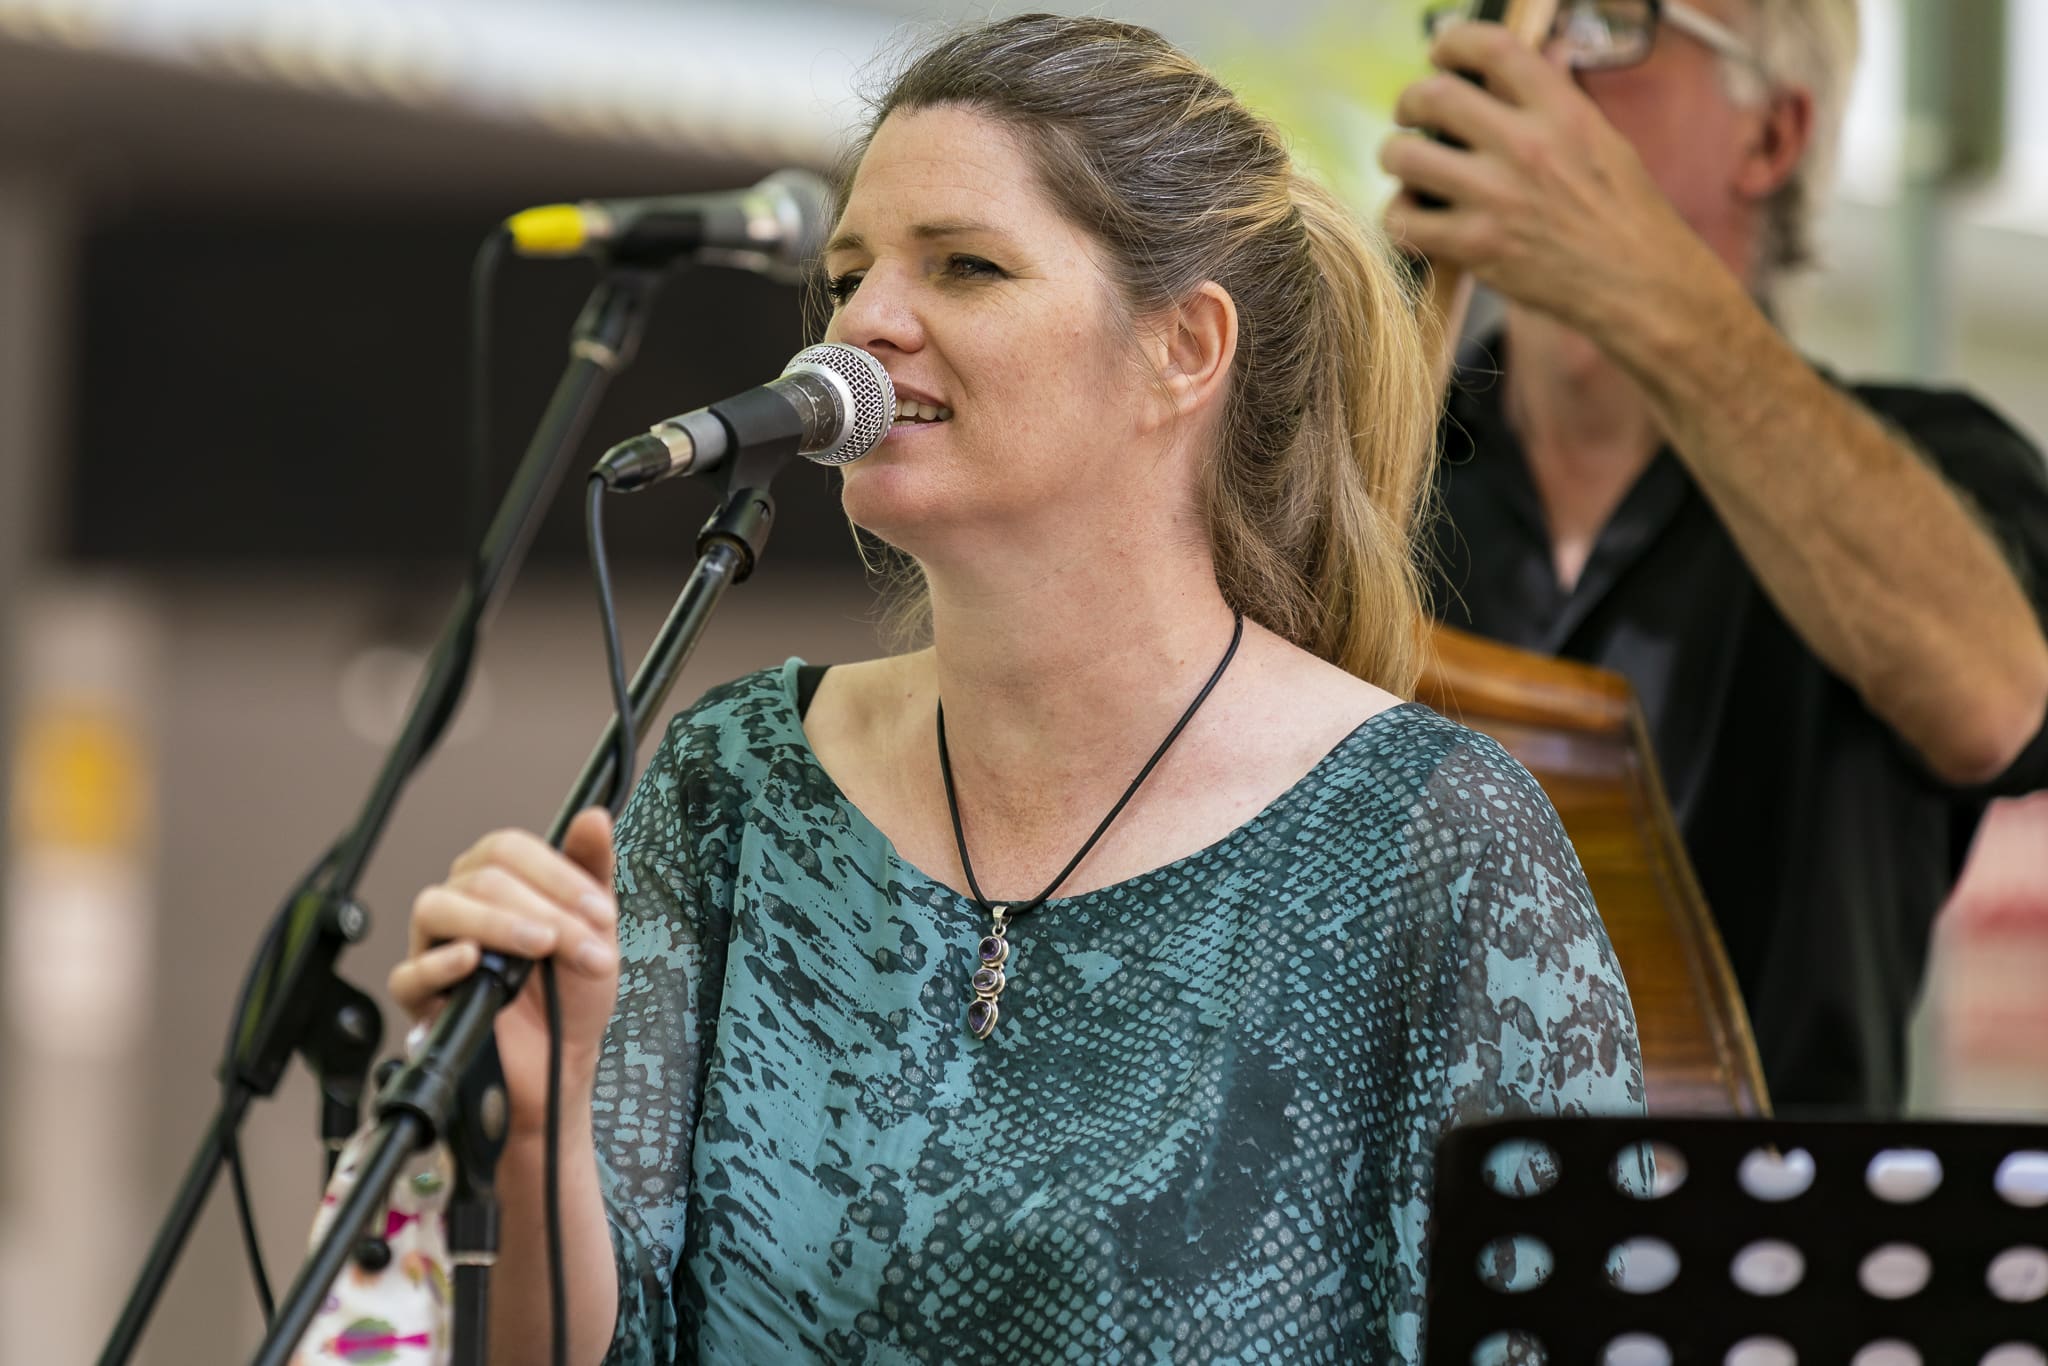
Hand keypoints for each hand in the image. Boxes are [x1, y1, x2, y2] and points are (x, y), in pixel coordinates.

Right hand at [389, 807, 619, 1142]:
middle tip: (584, 945)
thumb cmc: (571, 992)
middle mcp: (462, 905)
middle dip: (545, 910)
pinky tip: (473, 961)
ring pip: (438, 907)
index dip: (556, 874)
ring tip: (539, 946)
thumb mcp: (597, 928)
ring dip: (496, 922)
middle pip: (482, 877)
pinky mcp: (421, 997)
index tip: (599, 911)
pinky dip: (440, 963)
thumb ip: (592, 870)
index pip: (509, 849)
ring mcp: (436, 947)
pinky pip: (410, 972)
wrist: (562, 1060)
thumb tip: (594, 817)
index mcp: (498, 880)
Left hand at [1379, 21, 1721, 341]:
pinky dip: (1398, 215)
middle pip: (1434, 96)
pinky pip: (1403, 220)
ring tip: (1407, 166)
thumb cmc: (1624, 212)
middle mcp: (1526, 146)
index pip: (1492, 48)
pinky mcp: (1476, 247)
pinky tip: (1415, 216)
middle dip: (1409, 101)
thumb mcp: (1599, 138)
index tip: (1440, 53)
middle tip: (1409, 115)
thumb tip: (1513, 68)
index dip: (1453, 41)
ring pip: (1404, 156)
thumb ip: (1551, 102)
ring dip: (1394, 157)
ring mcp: (1497, 198)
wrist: (1639, 283)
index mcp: (1562, 111)